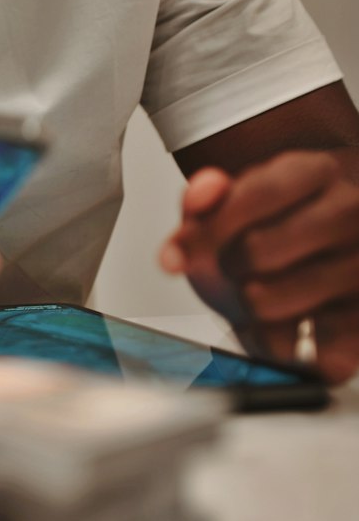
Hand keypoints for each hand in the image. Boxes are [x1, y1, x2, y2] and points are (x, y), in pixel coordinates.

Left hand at [159, 152, 358, 383]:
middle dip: (229, 266)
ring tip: (261, 295)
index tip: (179, 251)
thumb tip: (197, 198)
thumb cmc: (279, 225)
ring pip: (267, 302)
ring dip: (247, 309)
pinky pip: (301, 349)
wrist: (328, 253)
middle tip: (237, 267)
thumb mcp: (240, 198)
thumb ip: (208, 194)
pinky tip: (283, 329)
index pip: (257, 195)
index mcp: (318, 171)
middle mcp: (352, 213)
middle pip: (256, 251)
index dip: (208, 227)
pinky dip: (277, 347)